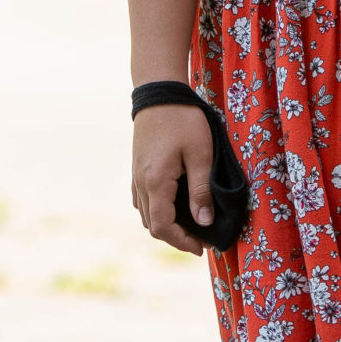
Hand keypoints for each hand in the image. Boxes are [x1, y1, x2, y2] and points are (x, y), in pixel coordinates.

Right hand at [131, 102, 216, 255]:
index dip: (182, 242)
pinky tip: (175, 208)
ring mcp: (135, 177)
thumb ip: (201, 190)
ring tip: (191, 227)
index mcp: (155, 182)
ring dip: (166, 226)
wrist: (159, 93)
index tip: (202, 248)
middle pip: (153, 225)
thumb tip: (205, 222)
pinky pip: (143, 201)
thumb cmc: (183, 120)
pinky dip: (158, 212)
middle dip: (176, 238)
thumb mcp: (201, 154)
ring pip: (146, 215)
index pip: (163, 227)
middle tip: (201, 240)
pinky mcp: (137, 169)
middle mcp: (140, 184)